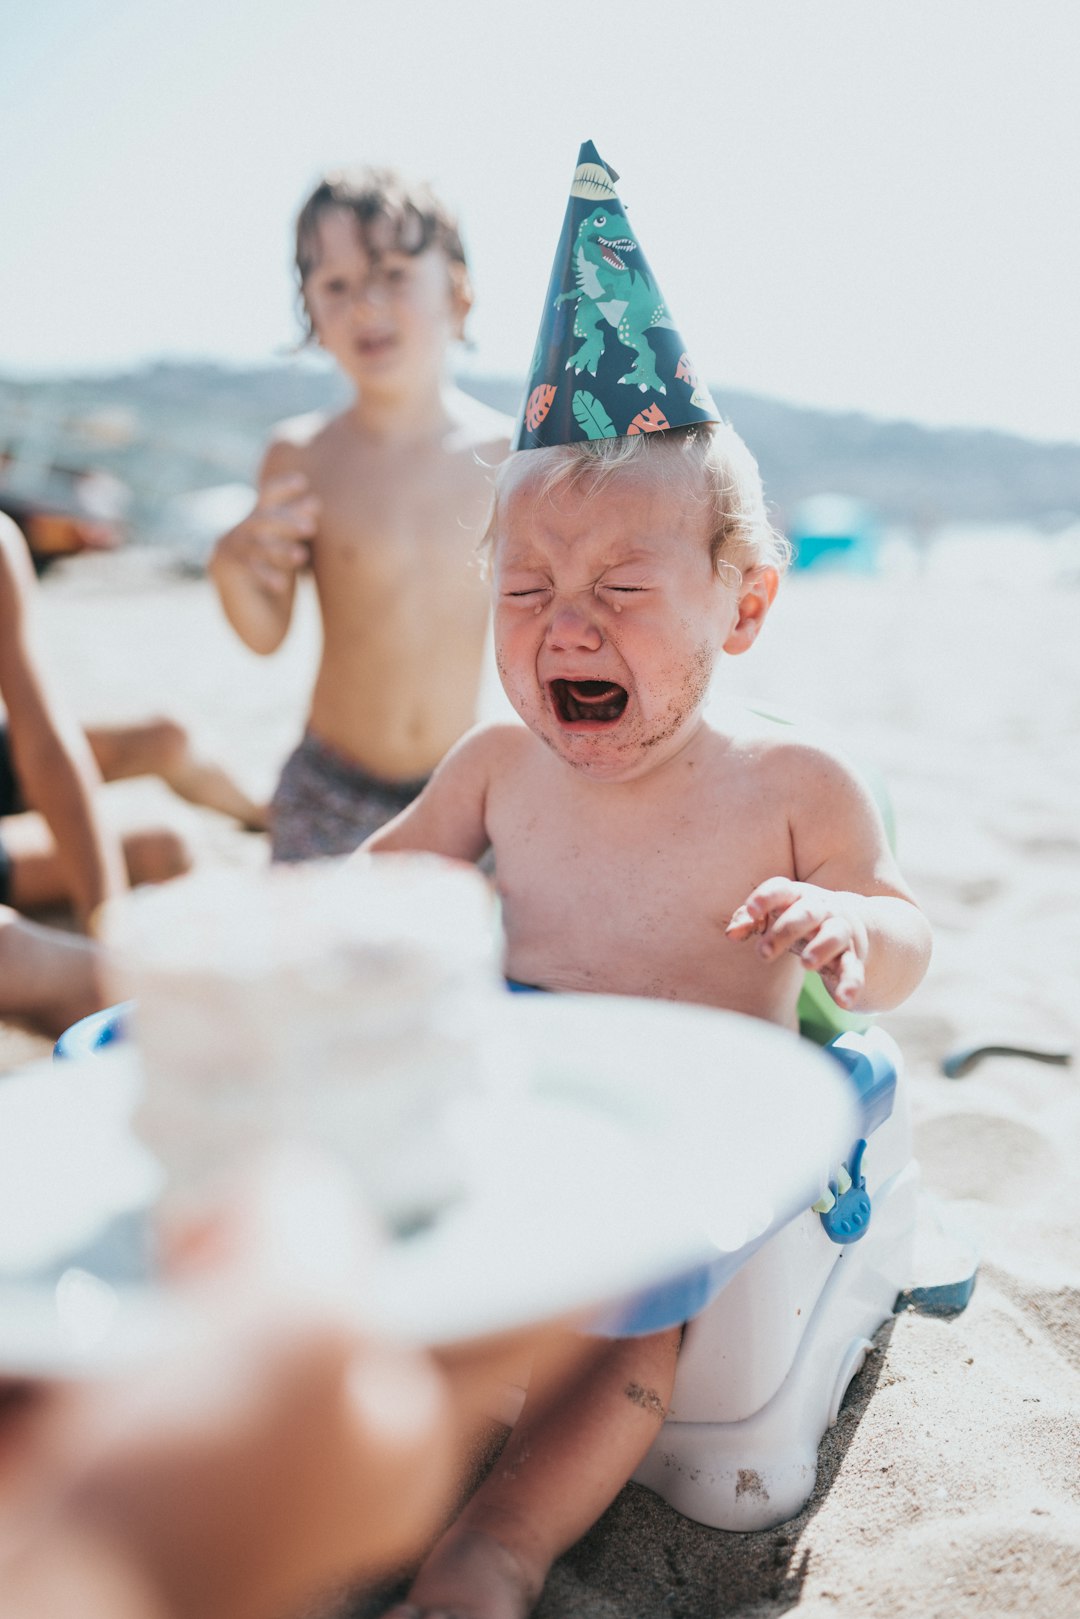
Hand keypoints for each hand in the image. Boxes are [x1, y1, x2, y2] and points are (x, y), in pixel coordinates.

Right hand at [217, 473, 318, 595]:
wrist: (258, 625)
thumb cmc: (280, 586)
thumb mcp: (291, 554)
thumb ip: (297, 531)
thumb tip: (316, 502)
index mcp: (254, 524)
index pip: (267, 497)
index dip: (282, 488)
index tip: (302, 482)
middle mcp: (236, 532)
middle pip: (262, 519)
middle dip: (287, 521)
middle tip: (311, 527)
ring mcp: (225, 549)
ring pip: (255, 544)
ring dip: (279, 549)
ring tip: (302, 558)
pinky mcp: (221, 569)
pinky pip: (245, 569)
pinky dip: (265, 575)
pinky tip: (281, 585)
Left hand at [726, 877, 867, 1009]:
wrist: (850, 923)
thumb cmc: (797, 918)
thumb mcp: (774, 915)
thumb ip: (749, 920)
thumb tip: (730, 933)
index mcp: (797, 895)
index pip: (781, 889)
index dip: (765, 897)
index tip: (751, 910)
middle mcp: (822, 909)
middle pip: (806, 913)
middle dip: (785, 930)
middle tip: (763, 952)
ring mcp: (839, 932)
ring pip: (834, 935)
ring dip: (821, 948)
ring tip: (806, 964)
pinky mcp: (852, 958)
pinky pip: (853, 970)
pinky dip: (850, 985)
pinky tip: (843, 1001)